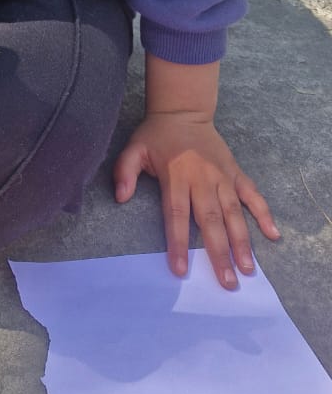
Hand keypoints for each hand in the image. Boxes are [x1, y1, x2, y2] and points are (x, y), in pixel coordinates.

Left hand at [113, 113, 279, 289]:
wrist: (184, 110)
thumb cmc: (157, 135)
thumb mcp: (134, 148)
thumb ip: (124, 171)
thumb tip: (119, 198)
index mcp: (176, 176)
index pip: (176, 215)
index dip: (178, 243)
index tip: (181, 270)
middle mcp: (202, 178)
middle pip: (211, 220)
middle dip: (219, 253)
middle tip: (227, 283)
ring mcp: (222, 176)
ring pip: (234, 212)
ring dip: (242, 241)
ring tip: (249, 268)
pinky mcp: (235, 172)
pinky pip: (252, 194)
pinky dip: (264, 213)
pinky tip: (273, 234)